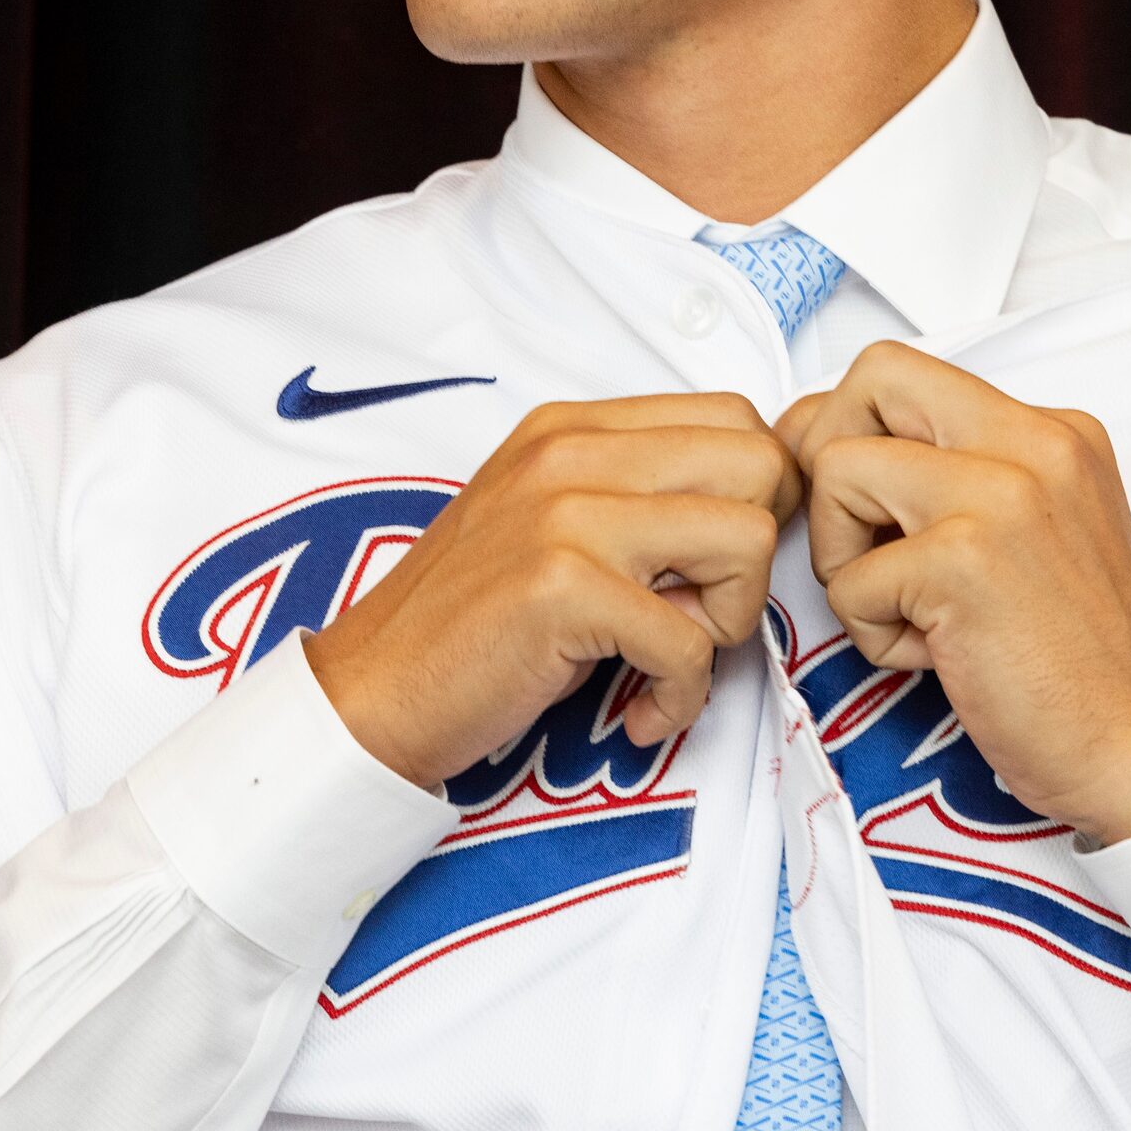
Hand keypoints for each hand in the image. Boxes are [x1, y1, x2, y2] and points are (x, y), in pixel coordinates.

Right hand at [303, 393, 801, 790]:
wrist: (369, 693)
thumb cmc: (470, 623)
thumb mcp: (550, 523)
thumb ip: (636, 497)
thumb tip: (756, 512)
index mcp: (574, 428)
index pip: (736, 418)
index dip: (757, 498)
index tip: (716, 566)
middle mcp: (572, 453)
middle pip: (761, 465)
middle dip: (755, 553)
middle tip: (701, 611)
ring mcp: (566, 514)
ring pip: (748, 540)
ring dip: (728, 623)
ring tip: (666, 658)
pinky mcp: (562, 588)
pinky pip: (693, 641)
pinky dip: (680, 696)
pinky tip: (638, 712)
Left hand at [772, 342, 1130, 847]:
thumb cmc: (1073, 661)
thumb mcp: (1031, 531)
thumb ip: (954, 474)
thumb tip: (826, 436)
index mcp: (1053, 431)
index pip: (903, 372)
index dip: (849, 428)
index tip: (854, 501)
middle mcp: (1035, 442)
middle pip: (869, 379)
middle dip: (830, 459)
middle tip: (861, 542)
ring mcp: (1003, 494)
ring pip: (838, 469)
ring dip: (843, 554)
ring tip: (906, 609)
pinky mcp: (966, 560)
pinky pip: (848, 577)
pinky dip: (869, 630)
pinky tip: (934, 656)